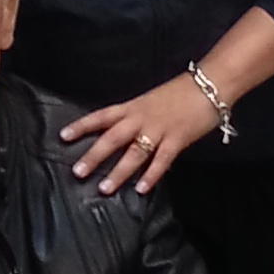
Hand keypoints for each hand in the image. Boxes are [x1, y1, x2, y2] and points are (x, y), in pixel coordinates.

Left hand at [60, 71, 220, 195]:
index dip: (82, 126)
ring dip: (119, 172)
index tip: (64, 136)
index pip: (102, 116)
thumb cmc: (181, 92)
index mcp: (133, 107)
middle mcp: (141, 118)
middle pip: (112, 138)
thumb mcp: (150, 101)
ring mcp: (159, 130)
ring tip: (105, 188)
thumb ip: (135, 116)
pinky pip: (161, 160)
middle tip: (78, 172)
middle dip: (94, 155)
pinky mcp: (177, 139)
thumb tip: (120, 133)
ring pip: (134, 153)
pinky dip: (151, 175)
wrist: (210, 84)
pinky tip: (141, 189)